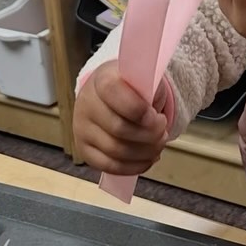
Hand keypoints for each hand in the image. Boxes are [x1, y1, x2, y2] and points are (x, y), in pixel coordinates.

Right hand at [73, 60, 169, 175]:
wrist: (109, 94)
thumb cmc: (131, 87)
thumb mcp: (144, 79)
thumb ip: (150, 91)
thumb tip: (153, 115)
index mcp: (101, 79)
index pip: (113, 93)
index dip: (138, 109)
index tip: (158, 117)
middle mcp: (86, 104)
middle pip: (118, 128)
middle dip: (149, 135)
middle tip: (163, 131)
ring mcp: (81, 129)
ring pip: (116, 150)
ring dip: (145, 152)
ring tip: (158, 144)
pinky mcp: (84, 150)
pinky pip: (109, 166)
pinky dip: (134, 166)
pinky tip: (148, 158)